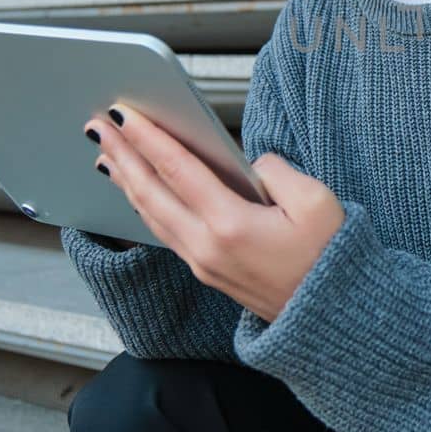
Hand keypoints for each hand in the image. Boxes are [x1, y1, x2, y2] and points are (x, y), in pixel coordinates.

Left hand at [84, 105, 344, 321]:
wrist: (332, 317)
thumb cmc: (331, 260)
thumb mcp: (318, 202)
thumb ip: (278, 171)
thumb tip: (250, 162)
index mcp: (232, 226)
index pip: (178, 171)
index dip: (148, 139)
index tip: (123, 114)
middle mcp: (207, 247)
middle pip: (151, 193)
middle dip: (123, 155)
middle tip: (98, 126)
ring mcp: (203, 264)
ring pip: (151, 216)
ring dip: (126, 181)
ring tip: (107, 155)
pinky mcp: (208, 273)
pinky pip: (164, 232)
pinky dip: (143, 206)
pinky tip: (138, 193)